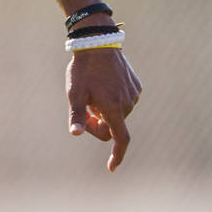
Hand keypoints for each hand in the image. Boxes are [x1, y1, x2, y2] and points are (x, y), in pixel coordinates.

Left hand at [65, 49, 141, 171]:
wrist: (97, 43)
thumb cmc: (83, 70)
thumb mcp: (74, 93)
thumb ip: (77, 115)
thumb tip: (75, 134)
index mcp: (113, 108)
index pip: (120, 139)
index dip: (117, 155)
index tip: (111, 168)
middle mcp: (128, 104)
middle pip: (113, 126)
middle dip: (98, 123)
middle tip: (84, 108)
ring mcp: (134, 94)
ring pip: (118, 112)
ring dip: (105, 109)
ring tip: (93, 90)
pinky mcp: (136, 85)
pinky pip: (124, 100)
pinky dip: (113, 99)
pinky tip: (103, 83)